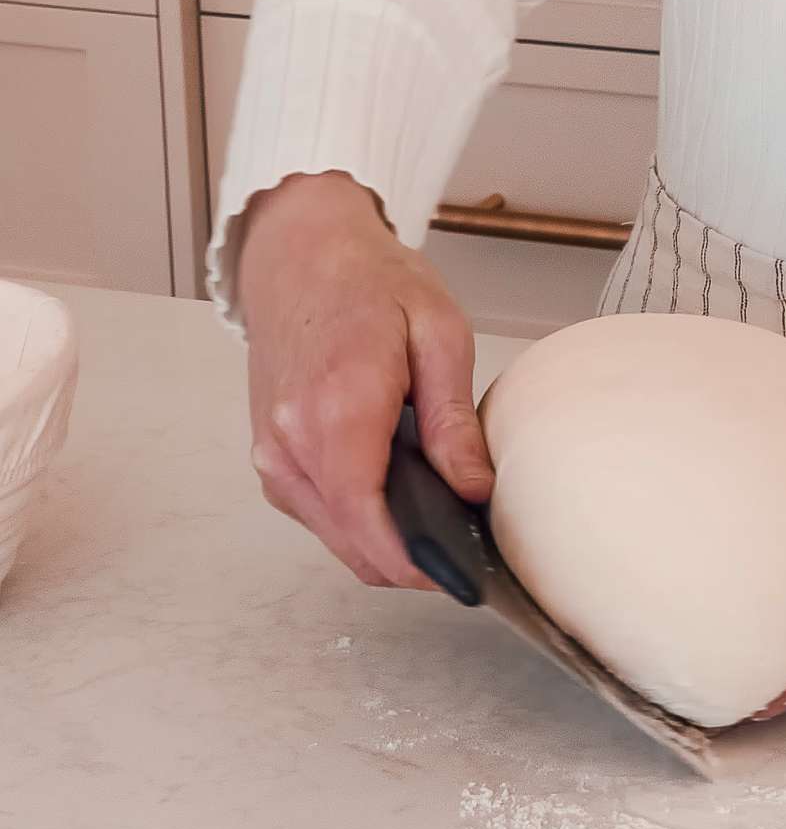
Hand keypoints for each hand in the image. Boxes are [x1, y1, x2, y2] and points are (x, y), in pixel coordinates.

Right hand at [238, 171, 493, 588]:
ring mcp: (272, 452)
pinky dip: (359, 517)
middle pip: (353, 544)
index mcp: (336, 408)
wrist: (299, 252)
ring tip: (438, 510)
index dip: (419, 564)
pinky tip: (398, 488)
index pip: (370, 523)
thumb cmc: (368, 281)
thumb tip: (473, 491)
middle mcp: (290, 440)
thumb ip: (453, 420)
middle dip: (412, 559)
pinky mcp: (269, 455)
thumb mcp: (437, 333)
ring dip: (386, 540)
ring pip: (336, 536)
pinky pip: (319, 511)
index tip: (463, 575)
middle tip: (469, 543)